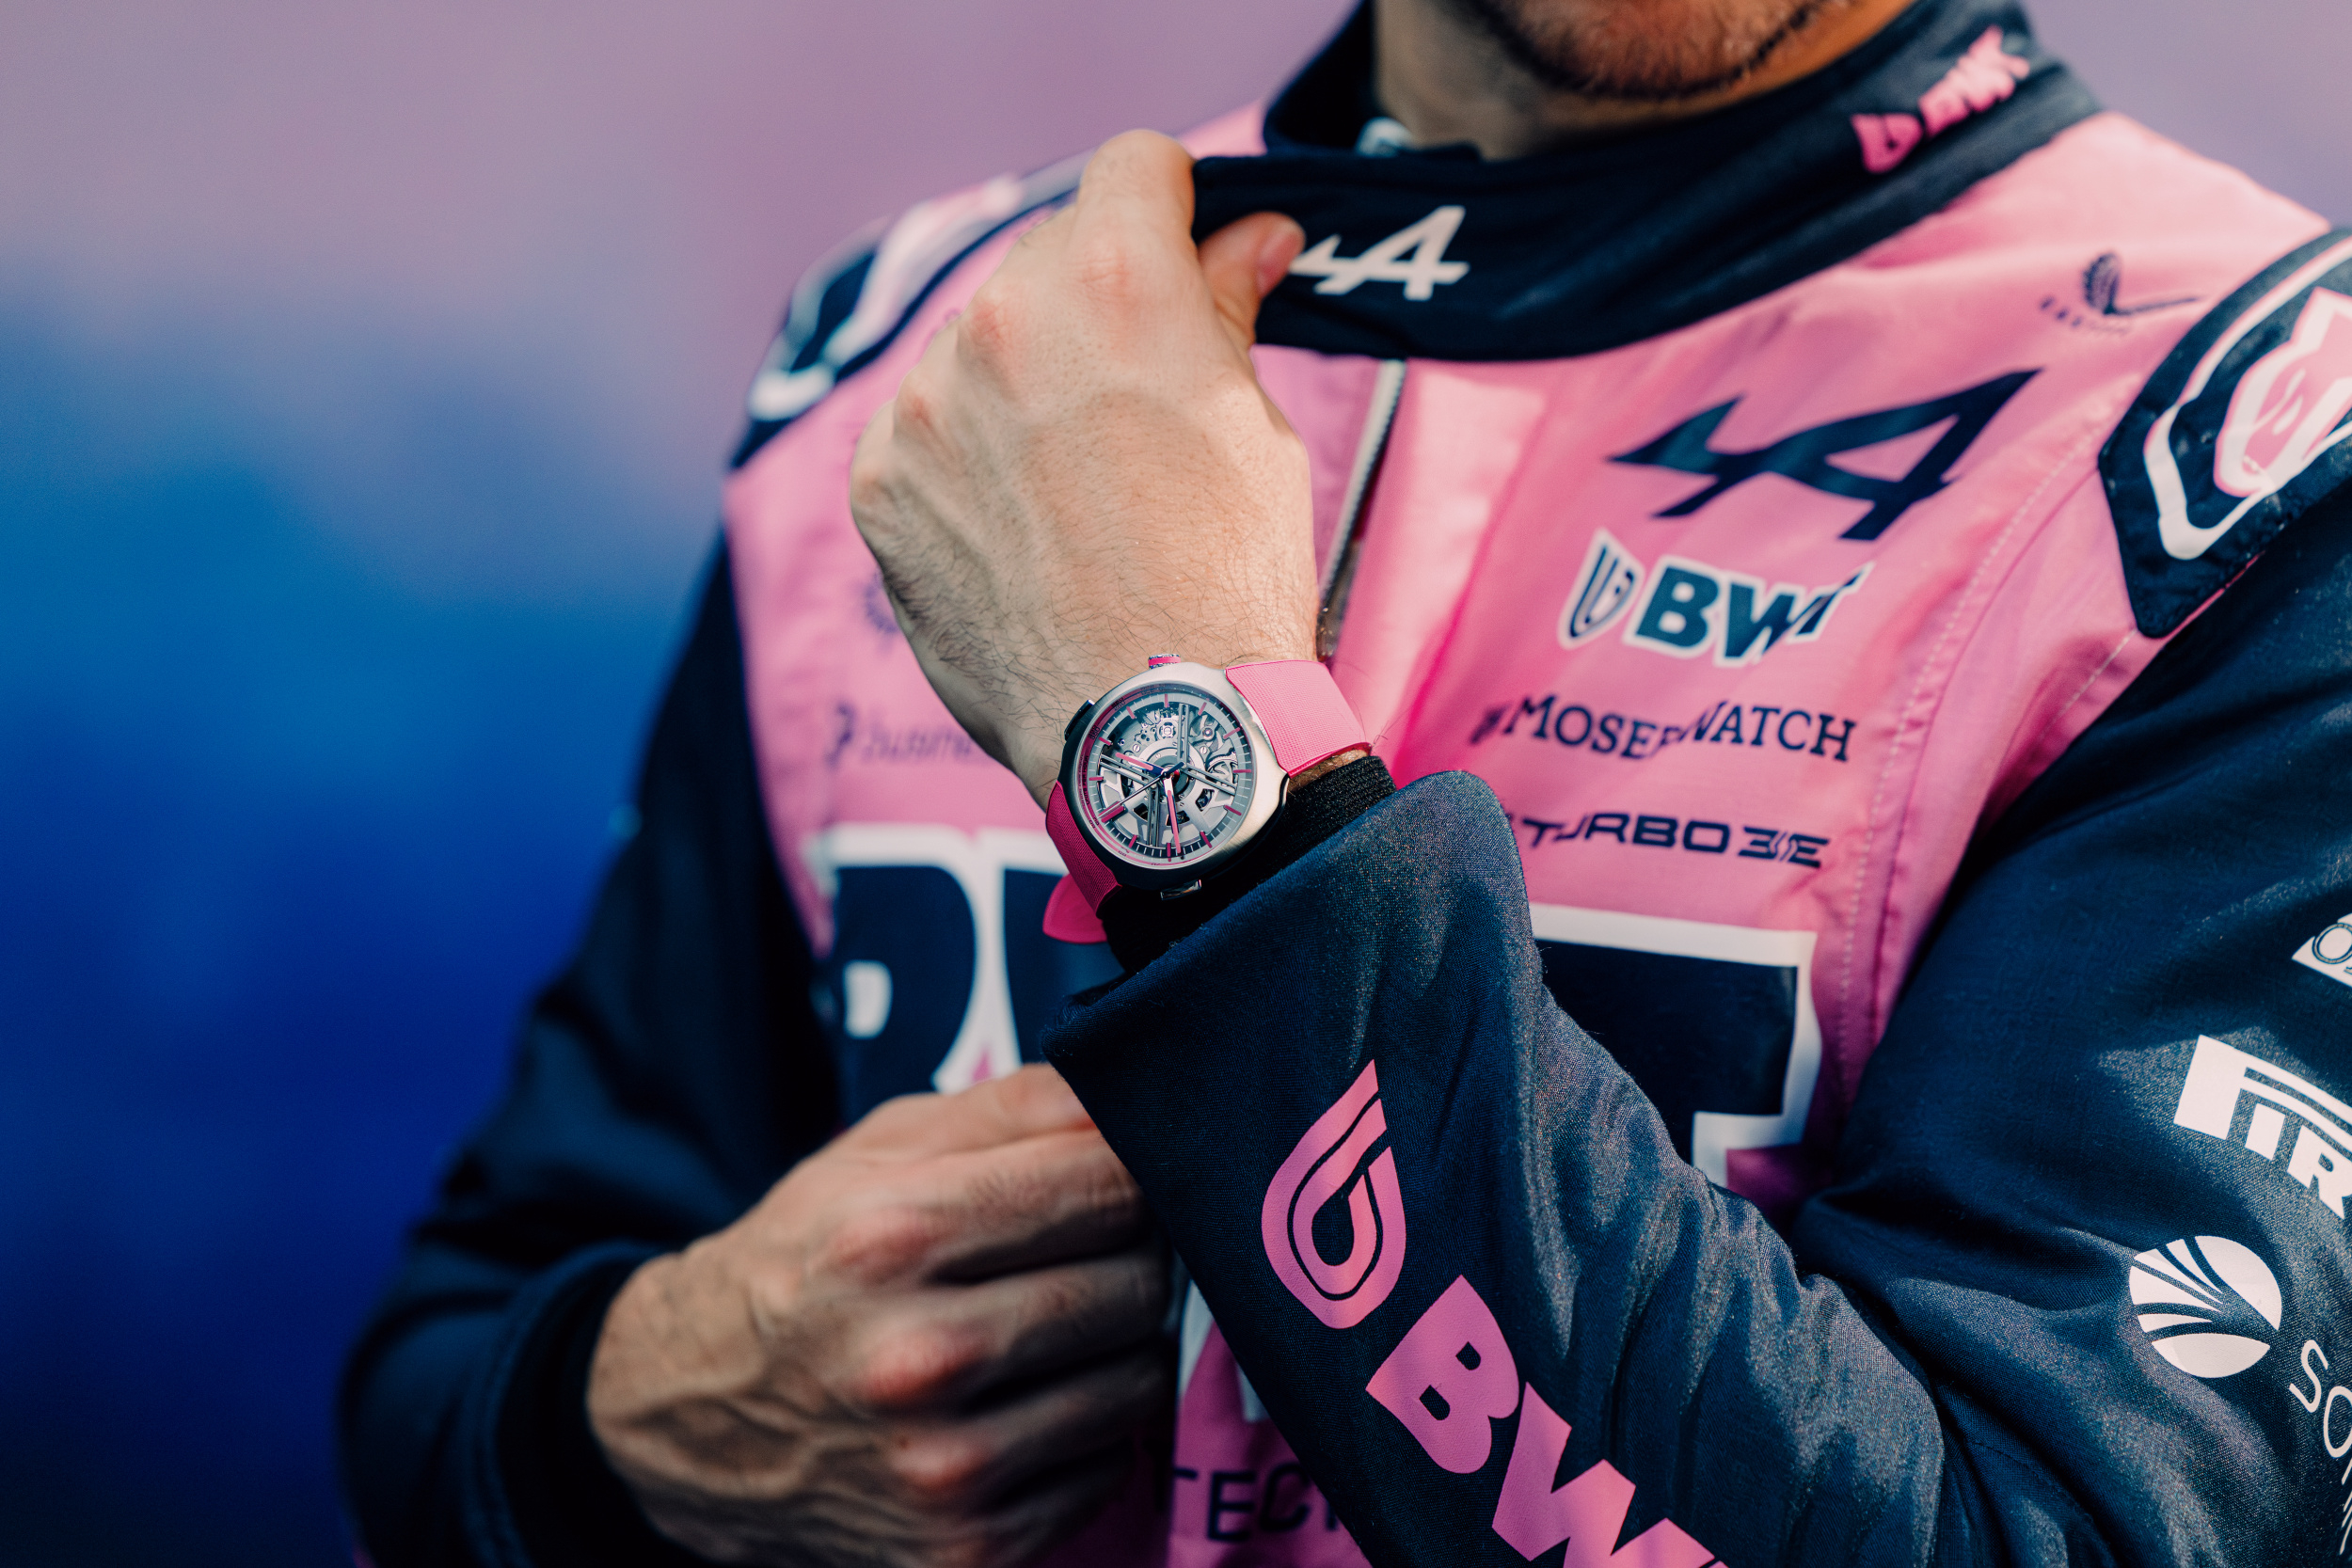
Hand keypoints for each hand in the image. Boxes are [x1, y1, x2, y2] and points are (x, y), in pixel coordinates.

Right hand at [587, 1066, 1170, 1566]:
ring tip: (1051, 1325)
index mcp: (893, 1237)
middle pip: (1136, 1282)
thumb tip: (1138, 1081)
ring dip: (1117, 1346)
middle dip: (1129, 1253)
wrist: (685, 1414)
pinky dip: (1086, 1432)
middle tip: (1082, 1249)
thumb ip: (1017, 1104)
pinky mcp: (965, 1550)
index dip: (1129, 1169)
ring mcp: (946, 1470)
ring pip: (1139, 1381)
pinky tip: (1024, 1402)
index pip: (1110, 1185)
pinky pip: (1107, 1470)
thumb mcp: (881, 1148)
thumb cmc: (805, 1259)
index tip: (1112, 1172)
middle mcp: (920, 1359)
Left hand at [849, 130, 1311, 804]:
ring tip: (1075, 483)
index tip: (1184, 252)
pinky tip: (1019, 525)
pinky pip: (923, 427)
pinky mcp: (879, 481)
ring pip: (977, 341)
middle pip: (1049, 254)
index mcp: (1114, 280)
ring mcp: (925, 401)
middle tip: (1136, 396)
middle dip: (1095, 302)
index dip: (1172, 206)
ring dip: (1021, 378)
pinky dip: (965, 456)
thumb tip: (1244, 238)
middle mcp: (1001, 316)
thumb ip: (1226, 311)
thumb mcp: (1253, 426)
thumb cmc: (1228, 581)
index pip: (1132, 166)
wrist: (1151, 728)